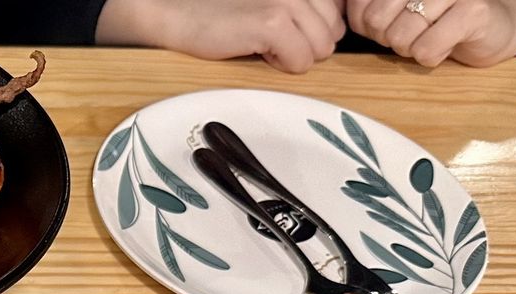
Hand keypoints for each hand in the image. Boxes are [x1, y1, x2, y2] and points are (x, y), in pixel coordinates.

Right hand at [98, 0, 347, 72]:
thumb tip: (331, 35)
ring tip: (261, 43)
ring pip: (320, 50)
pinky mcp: (273, 23)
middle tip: (268, 39)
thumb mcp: (271, 5)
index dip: (306, 35)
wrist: (179, 14)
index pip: (336, 21)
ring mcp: (289, 2)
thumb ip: (304, 12)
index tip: (277, 31)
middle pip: (331, 38)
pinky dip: (280, 65)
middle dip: (303, 47)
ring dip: (291, 56)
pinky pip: (301, 61)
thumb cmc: (221, 14)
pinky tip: (256, 50)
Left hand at [346, 0, 515, 66]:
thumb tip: (355, 20)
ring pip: (401, 36)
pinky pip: (427, 50)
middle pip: (377, 21)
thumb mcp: (397, 12)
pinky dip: (432, 57)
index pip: (362, 5)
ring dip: (412, 49)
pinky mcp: (474, 11)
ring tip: (431, 38)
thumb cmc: (440, 19)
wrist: (496, 25)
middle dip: (390, 39)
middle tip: (413, 35)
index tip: (390, 25)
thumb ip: (370, 12)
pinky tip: (448, 45)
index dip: (368, 26)